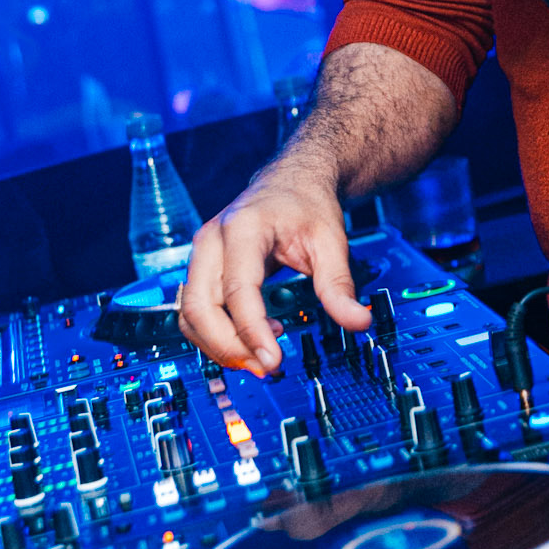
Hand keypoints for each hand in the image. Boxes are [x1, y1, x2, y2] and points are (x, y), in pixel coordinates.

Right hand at [176, 168, 372, 376]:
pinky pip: (195, 311)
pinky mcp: (201, 268)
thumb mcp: (331, 240)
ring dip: (219, 345)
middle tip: (266, 367)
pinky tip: (251, 341)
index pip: (238, 290)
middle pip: (199, 306)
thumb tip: (358, 321)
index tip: (273, 359)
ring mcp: (201, 254)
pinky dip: (216, 334)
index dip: (252, 331)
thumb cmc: (307, 205)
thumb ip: (340, 284)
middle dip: (228, 346)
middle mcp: (212, 241)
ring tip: (261, 359)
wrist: (291, 181)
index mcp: (244, 228)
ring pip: (190, 314)